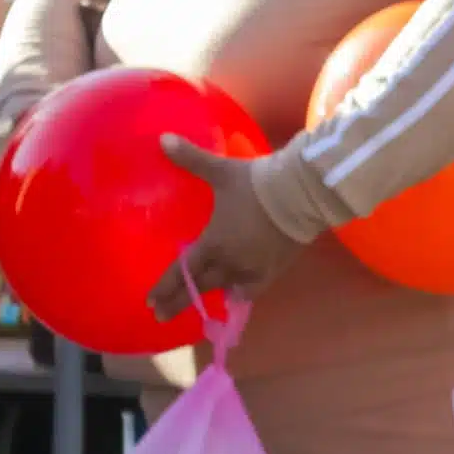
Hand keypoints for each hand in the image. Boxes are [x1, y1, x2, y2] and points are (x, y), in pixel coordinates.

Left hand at [147, 136, 304, 319]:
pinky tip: (240, 291)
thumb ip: (191, 159)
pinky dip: (243, 292)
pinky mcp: (276, 268)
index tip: (150, 304)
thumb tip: (162, 138)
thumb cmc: (257, 184)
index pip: (182, 272)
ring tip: (205, 301)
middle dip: (181, 302)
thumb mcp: (221, 171)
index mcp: (213, 244)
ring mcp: (255, 269)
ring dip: (212, 295)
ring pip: (227, 288)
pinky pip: (253, 288)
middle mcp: (231, 263)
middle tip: (164, 315)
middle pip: (201, 288)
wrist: (303, 194)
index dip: (165, 288)